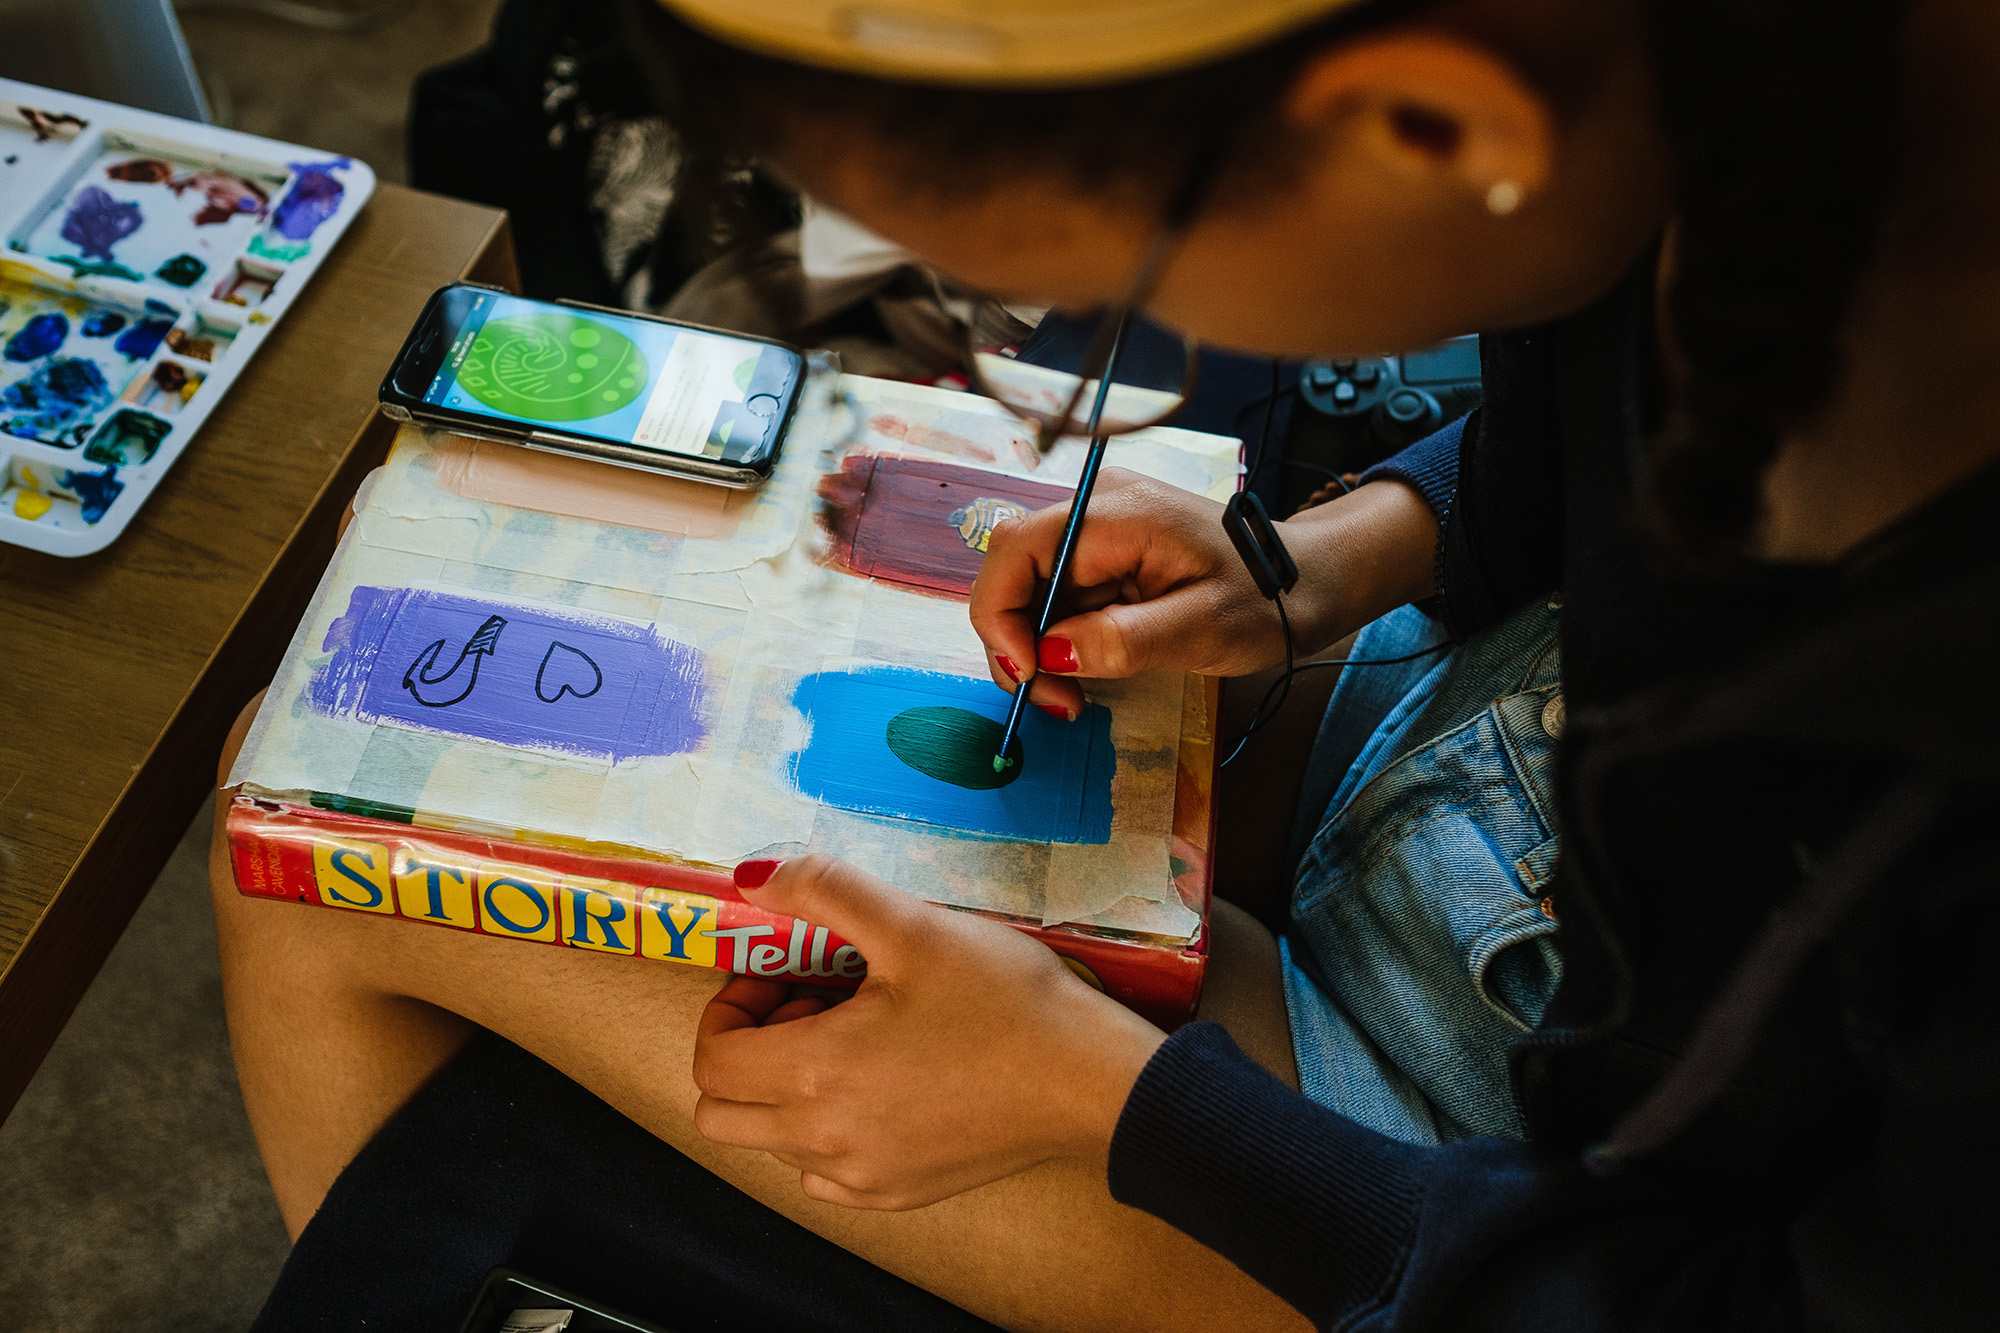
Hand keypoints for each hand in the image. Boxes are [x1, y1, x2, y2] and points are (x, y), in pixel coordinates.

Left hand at [691, 855, 1165, 1209]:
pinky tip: (880, 1082)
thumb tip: (752, 876)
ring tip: (851, 1037)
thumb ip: (825, 891)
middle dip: (745, 1051)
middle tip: (806, 1005)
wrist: (1090, 1081)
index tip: (781, 974)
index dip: (730, 1008)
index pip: (712, 1059)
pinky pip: (822, 1171)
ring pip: (770, 1142)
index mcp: (816, 1074)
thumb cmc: (1007, 1002)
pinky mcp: (899, 1194)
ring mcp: (862, 1177)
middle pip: (722, 1112)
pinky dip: (825, 1129)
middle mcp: (824, 1141)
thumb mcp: (914, 925)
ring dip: (783, 1088)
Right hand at [969, 470, 1440, 718]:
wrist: (1306, 581)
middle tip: (1055, 701)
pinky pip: (1055, 598)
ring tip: (1073, 696)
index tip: (1032, 675)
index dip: (1001, 615)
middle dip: (1015, 642)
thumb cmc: (1266, 599)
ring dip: (1035, 650)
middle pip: (1011, 571)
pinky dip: (1057, 642)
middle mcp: (1093, 509)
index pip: (1015, 549)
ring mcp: (1095, 530)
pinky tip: (1086, 672)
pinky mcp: (1102, 555)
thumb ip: (1124, 640)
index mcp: (1116, 514)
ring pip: (1027, 590)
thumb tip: (1051, 653)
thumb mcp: (1203, 629)